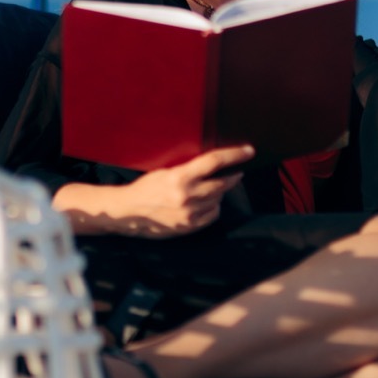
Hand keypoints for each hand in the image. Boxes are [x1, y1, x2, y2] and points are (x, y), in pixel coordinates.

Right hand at [115, 145, 252, 237]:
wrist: (129, 212)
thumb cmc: (146, 188)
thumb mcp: (165, 171)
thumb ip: (188, 169)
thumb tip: (214, 164)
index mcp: (179, 177)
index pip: (214, 162)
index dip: (235, 155)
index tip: (248, 151)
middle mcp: (187, 196)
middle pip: (222, 182)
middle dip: (232, 176)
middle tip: (236, 171)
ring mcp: (189, 213)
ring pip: (219, 199)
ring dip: (220, 192)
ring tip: (212, 187)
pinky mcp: (189, 226)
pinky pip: (213, 214)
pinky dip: (213, 206)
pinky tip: (205, 202)